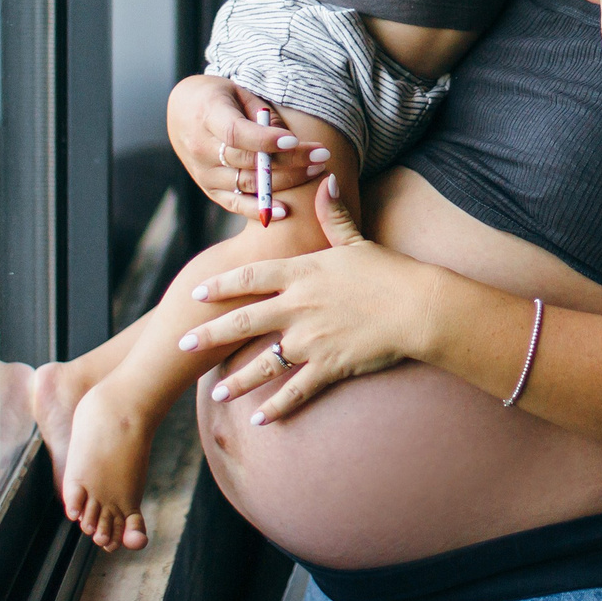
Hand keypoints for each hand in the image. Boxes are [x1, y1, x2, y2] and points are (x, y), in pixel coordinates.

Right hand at [166, 74, 328, 220]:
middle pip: (248, 161)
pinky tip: (285, 210)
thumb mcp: (238, 93)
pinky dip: (260, 209)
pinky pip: (235, 204)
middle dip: (289, 160)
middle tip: (321, 156)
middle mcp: (200, 148)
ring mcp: (203, 172)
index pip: (237, 134)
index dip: (266, 140)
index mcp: (207, 115)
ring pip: (247, 183)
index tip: (294, 141)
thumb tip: (288, 140)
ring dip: (285, 181)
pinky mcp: (209, 189)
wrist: (183, 112)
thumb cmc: (217, 98)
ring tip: (314, 171)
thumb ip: (261, 115)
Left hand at [179, 176, 442, 421]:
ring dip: (236, 381)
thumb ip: (335, 215)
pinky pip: (296, 392)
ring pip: (262, 364)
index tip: (199, 291)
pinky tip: (259, 422)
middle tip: (184, 343)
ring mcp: (310, 340)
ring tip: (215, 394)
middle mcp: (298, 307)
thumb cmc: (389, 271)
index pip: (250, 277)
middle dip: (210, 333)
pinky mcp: (328, 366)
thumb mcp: (357, 240)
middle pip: (243, 321)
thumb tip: (326, 178)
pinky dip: (277, 409)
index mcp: (302, 274)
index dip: (222, 285)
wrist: (417, 307)